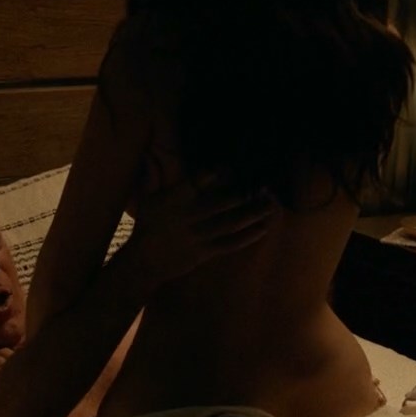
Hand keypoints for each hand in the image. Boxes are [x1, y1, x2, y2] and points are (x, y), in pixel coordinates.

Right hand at [122, 173, 278, 278]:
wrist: (144, 261)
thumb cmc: (147, 226)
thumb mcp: (147, 199)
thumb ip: (154, 177)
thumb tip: (151, 155)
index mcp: (176, 198)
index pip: (199, 178)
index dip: (218, 172)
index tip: (233, 166)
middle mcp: (189, 215)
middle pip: (222, 202)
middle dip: (245, 193)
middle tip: (264, 186)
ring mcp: (199, 235)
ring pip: (231, 222)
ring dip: (253, 213)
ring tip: (270, 205)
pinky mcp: (205, 252)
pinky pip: (230, 243)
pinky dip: (248, 237)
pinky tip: (263, 229)